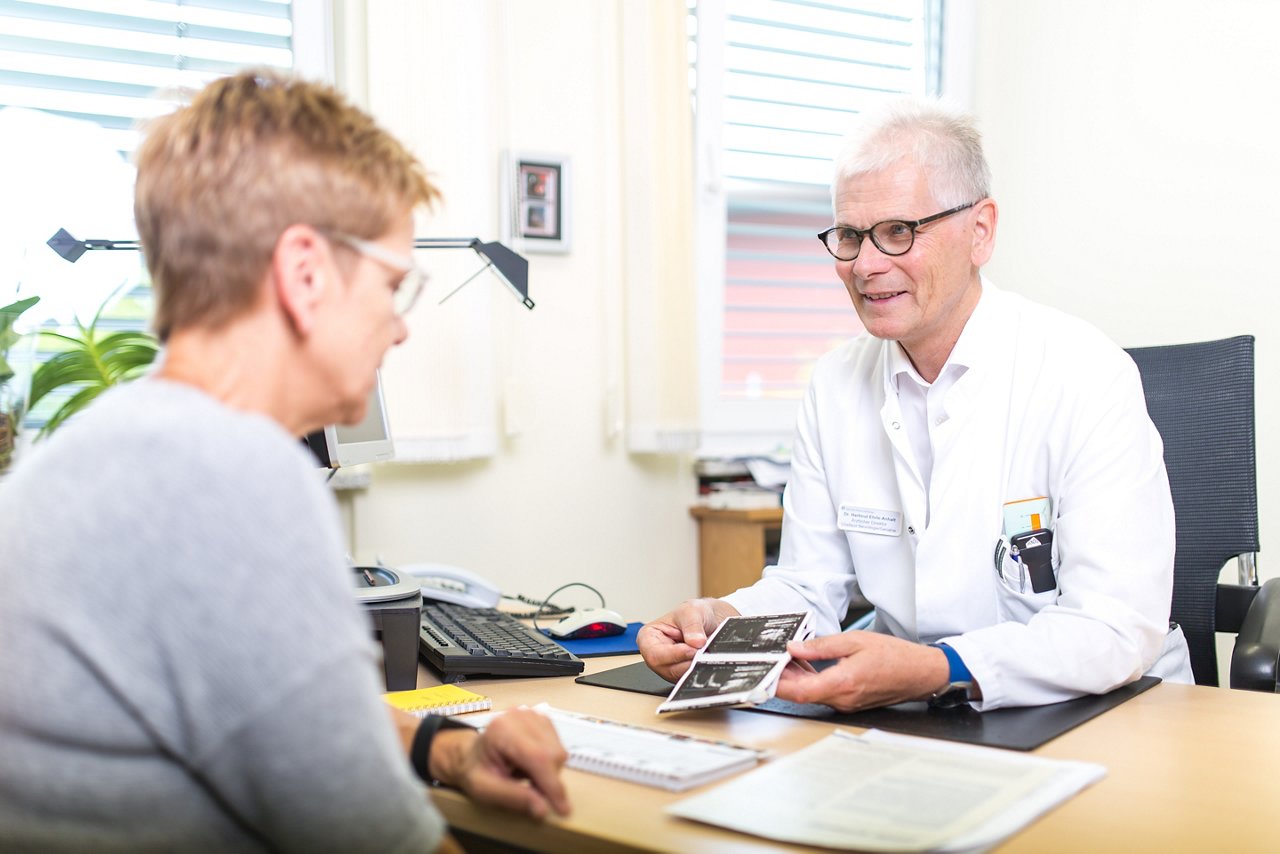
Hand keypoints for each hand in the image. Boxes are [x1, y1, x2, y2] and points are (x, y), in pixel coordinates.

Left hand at [430, 708, 570, 819]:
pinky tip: (530, 765)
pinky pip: (558, 746)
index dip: (553, 785)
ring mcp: (532, 715)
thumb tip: (542, 809)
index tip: (563, 808)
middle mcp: (520, 716)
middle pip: (553, 754)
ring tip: (524, 775)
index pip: (538, 758)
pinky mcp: (541, 719)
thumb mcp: (485, 790)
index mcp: (502, 730)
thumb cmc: (475, 770)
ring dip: (548, 771)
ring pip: (559, 751)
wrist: (470, 754)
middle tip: (530, 791)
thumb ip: (513, 798)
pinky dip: (549, 762)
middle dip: (548, 780)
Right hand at [637, 598, 739, 680]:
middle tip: (703, 652)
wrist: (707, 620)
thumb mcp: (691, 611)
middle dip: (688, 662)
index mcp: (648, 638)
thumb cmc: (692, 614)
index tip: (692, 649)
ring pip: (680, 676)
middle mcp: (655, 656)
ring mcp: (668, 668)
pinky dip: (700, 670)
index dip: (674, 654)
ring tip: (706, 653)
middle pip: (668, 669)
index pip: (655, 654)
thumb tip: (695, 642)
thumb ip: (692, 625)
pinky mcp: (681, 675)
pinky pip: (690, 678)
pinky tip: (707, 660)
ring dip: (695, 667)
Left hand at [774, 631, 953, 711]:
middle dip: (783, 678)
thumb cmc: (894, 656)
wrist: (920, 673)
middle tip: (772, 660)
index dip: (778, 686)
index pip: (800, 692)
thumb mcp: (855, 641)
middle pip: (802, 694)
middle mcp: (842, 699)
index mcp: (843, 683)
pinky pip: (824, 694)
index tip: (764, 675)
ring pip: (812, 694)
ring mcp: (846, 703)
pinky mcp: (850, 702)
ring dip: (797, 679)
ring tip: (787, 658)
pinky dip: (811, 681)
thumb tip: (795, 647)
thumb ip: (821, 646)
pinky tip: (806, 666)